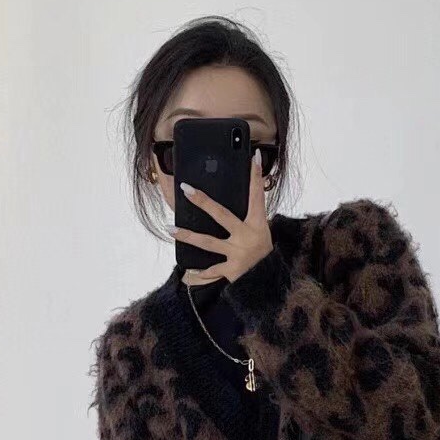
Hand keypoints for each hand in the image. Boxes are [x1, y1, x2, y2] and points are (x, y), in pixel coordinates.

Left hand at [170, 147, 273, 282]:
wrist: (269, 282)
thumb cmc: (263, 254)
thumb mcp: (261, 233)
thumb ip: (249, 218)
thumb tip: (232, 202)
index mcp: (257, 224)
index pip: (257, 195)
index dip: (256, 176)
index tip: (254, 157)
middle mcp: (247, 237)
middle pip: (221, 214)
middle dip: (203, 201)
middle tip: (186, 188)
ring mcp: (238, 253)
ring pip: (208, 242)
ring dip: (187, 235)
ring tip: (169, 228)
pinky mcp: (232, 270)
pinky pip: (213, 270)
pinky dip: (202, 272)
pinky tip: (189, 269)